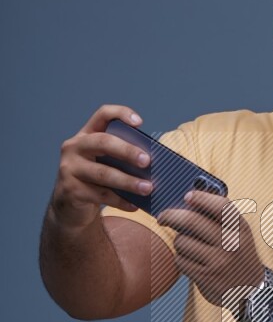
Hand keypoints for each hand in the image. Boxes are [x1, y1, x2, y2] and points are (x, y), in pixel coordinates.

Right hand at [50, 104, 151, 229]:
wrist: (72, 208)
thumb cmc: (97, 182)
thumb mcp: (107, 164)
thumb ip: (122, 158)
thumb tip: (154, 163)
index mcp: (87, 135)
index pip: (102, 115)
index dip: (120, 114)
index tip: (140, 123)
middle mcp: (74, 147)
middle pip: (102, 142)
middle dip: (127, 151)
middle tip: (147, 161)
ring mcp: (69, 168)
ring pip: (103, 173)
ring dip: (128, 181)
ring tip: (148, 188)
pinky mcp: (70, 190)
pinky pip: (100, 195)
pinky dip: (120, 201)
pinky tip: (134, 206)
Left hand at [157, 191, 263, 307]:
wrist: (249, 292)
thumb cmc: (239, 257)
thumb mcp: (240, 235)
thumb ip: (221, 219)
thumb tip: (189, 201)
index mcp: (241, 229)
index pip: (221, 206)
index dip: (201, 198)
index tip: (187, 196)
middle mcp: (231, 243)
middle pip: (192, 220)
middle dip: (170, 216)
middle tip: (162, 217)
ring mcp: (218, 261)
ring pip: (181, 241)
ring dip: (179, 243)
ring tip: (188, 248)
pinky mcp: (206, 277)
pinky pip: (180, 260)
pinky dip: (181, 259)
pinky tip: (191, 262)